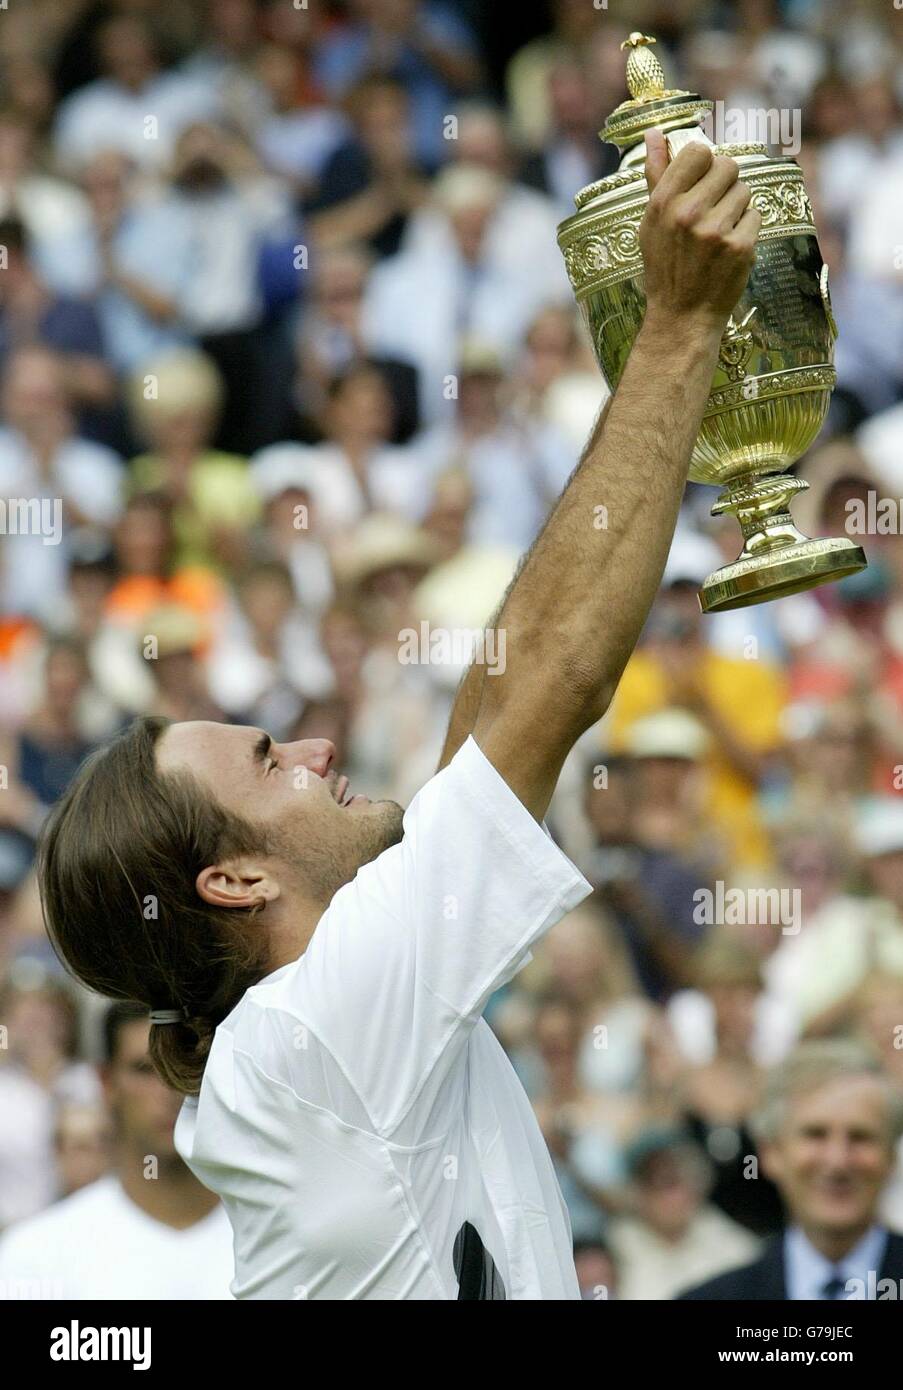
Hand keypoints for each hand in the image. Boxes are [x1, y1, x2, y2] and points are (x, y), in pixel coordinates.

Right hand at [639, 129, 759, 333]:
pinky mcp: (740, 247)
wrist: (681, 317)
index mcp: (663, 203)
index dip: (704, 165)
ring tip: (719, 234)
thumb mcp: (651, 223)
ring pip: (745, 192)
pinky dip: (746, 230)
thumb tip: (654, 133)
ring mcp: (716, 231)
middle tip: (714, 210)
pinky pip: (756, 216)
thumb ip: (656, 176)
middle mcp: (688, 213)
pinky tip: (729, 249)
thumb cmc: (665, 267)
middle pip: (728, 166)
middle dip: (725, 185)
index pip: (699, 152)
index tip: (701, 183)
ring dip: (737, 209)